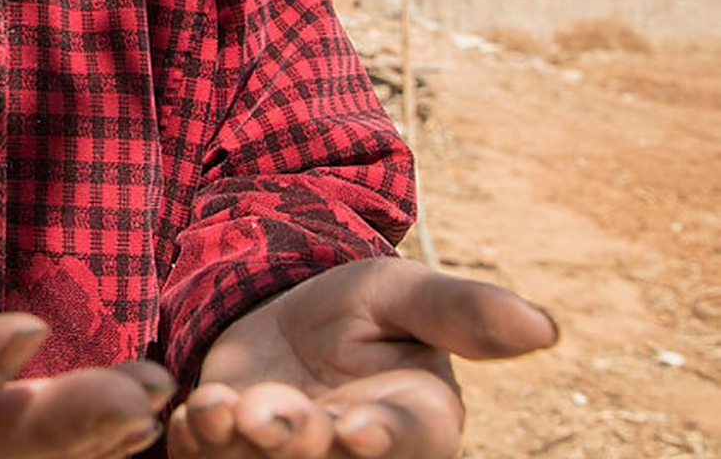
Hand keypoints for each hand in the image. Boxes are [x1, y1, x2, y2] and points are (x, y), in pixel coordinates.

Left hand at [167, 257, 558, 458]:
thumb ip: (460, 312)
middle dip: (293, 440)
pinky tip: (192, 407)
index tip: (358, 430)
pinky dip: (198, 438)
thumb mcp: (401, 294)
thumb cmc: (359, 311)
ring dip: (238, 445)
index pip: (408, 442)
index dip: (384, 440)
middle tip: (268, 414)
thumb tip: (545, 327)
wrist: (275, 314)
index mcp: (416, 423)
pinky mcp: (229, 457)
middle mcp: (354, 454)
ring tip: (220, 408)